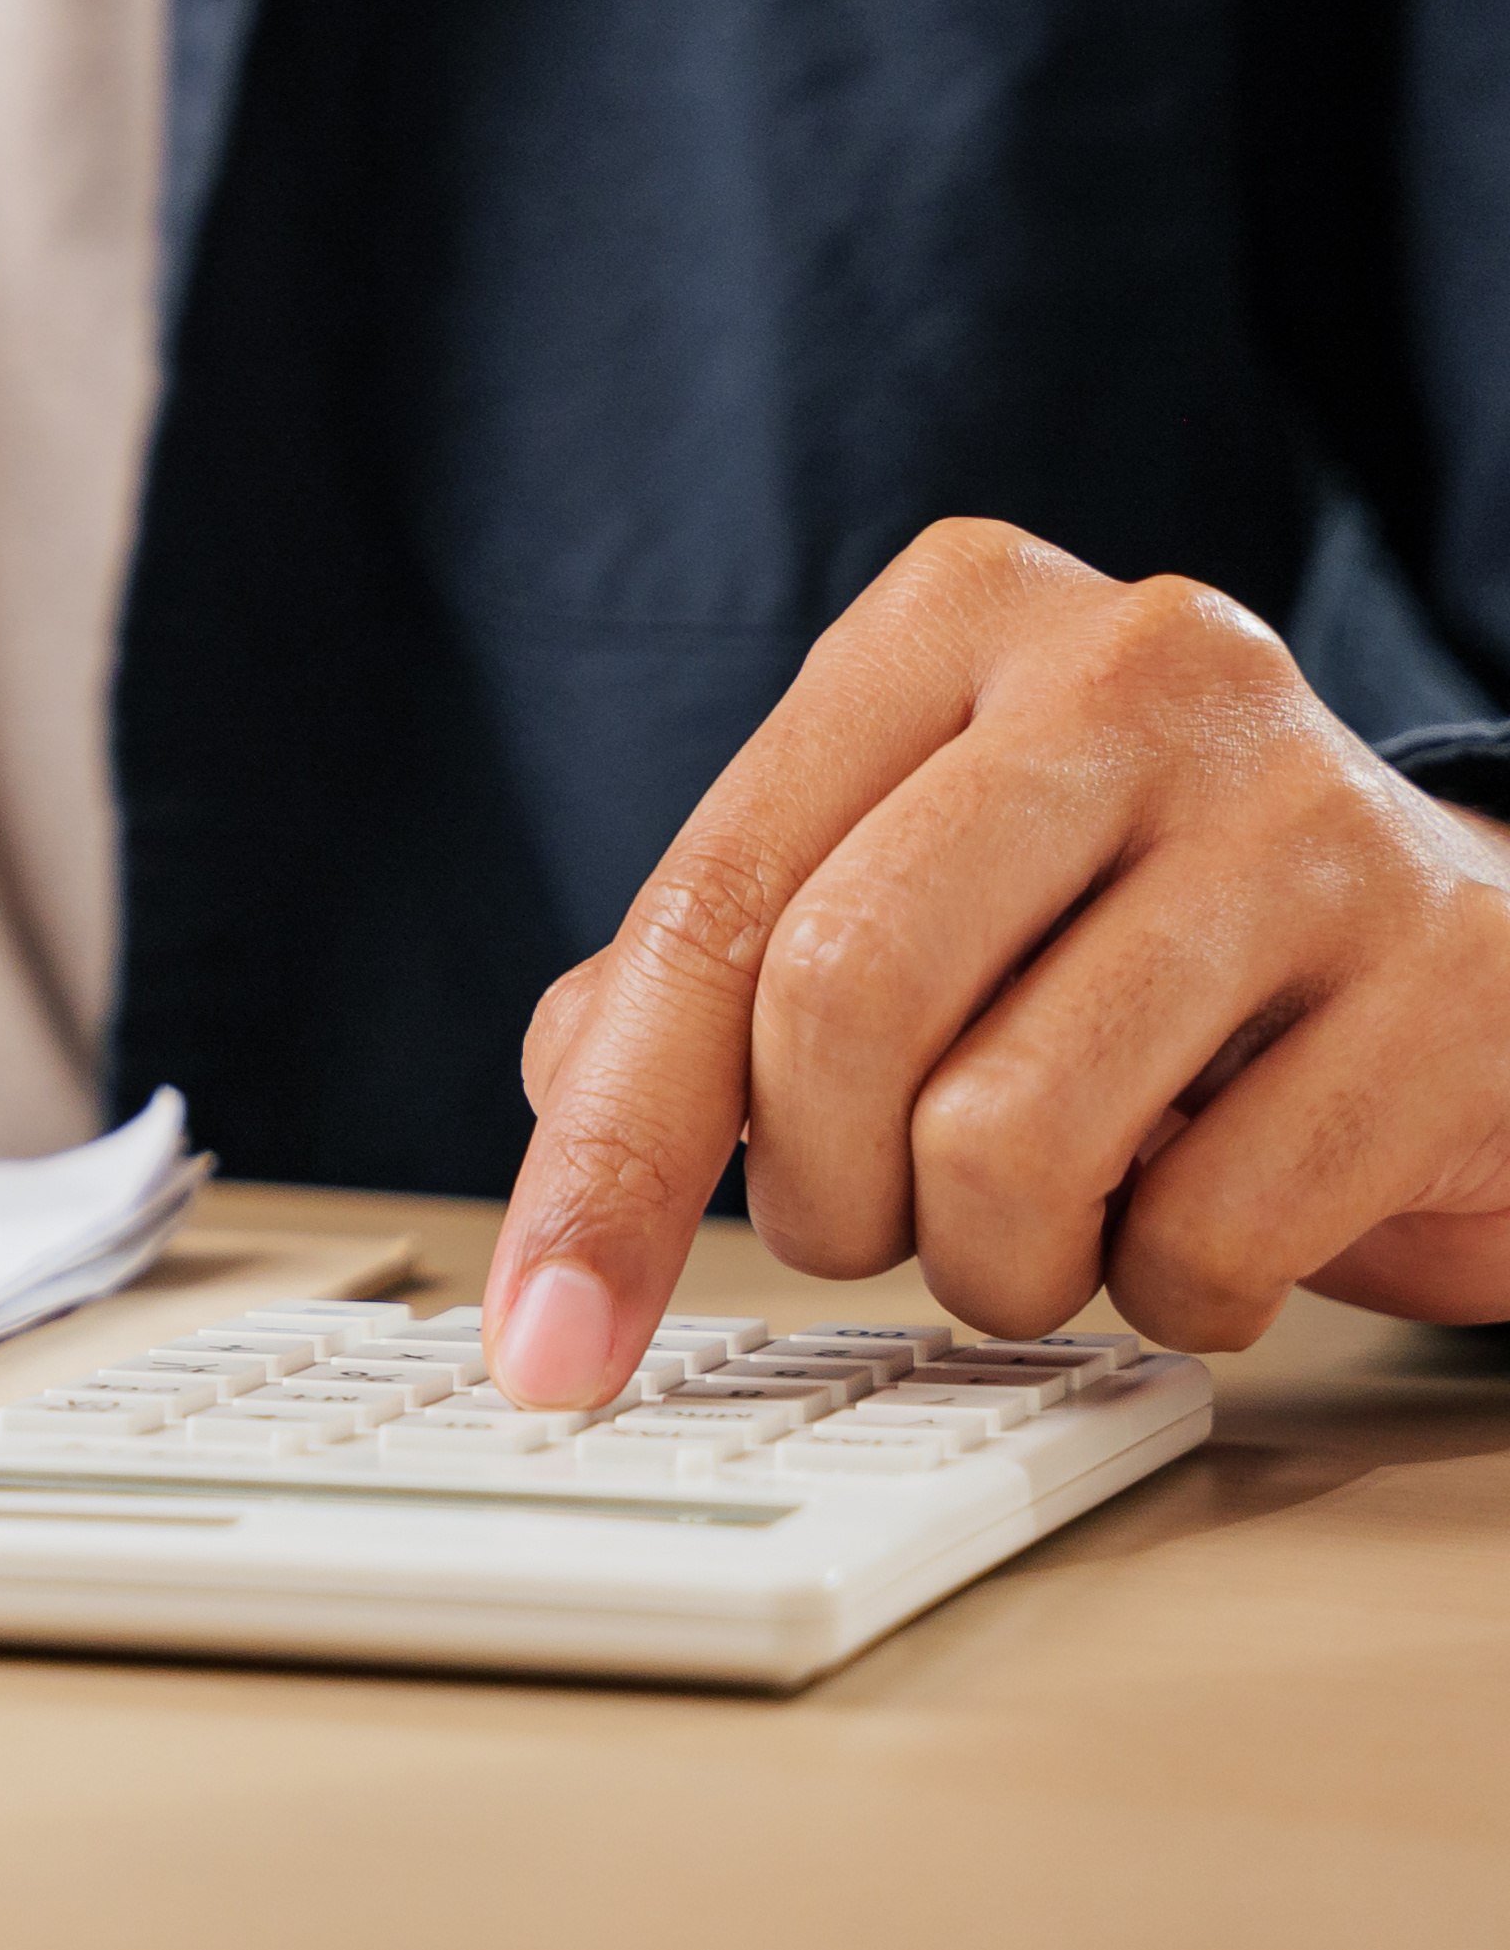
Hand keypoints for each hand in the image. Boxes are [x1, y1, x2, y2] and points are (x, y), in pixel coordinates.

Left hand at [483, 517, 1509, 1407]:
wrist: (1468, 966)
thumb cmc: (1137, 935)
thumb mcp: (913, 898)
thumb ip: (708, 980)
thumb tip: (562, 1092)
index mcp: (953, 618)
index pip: (710, 902)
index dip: (608, 1151)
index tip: (542, 1341)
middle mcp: (1133, 669)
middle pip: (838, 998)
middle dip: (819, 1194)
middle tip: (867, 1233)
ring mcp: (1310, 814)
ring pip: (1008, 1134)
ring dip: (992, 1262)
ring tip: (1048, 1224)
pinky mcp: (1454, 981)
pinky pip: (1211, 1230)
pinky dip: (1173, 1290)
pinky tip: (1211, 1218)